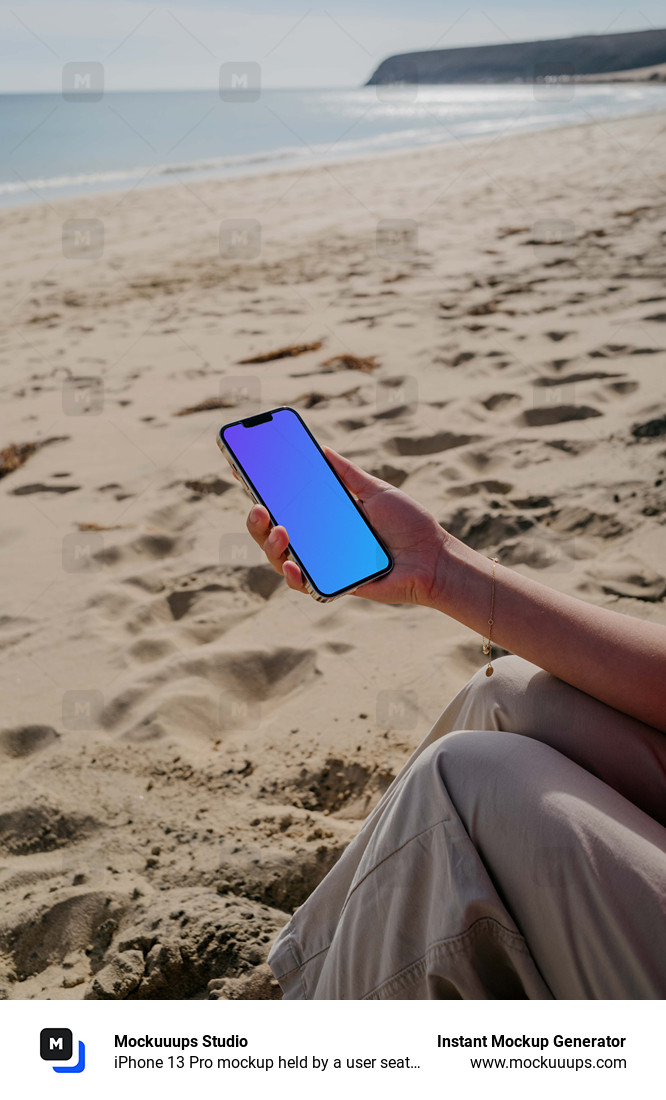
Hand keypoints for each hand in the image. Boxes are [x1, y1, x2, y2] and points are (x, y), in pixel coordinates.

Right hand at [245, 447, 446, 605]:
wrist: (432, 558)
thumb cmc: (408, 525)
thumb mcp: (375, 491)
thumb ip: (347, 474)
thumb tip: (321, 449)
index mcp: (324, 516)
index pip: (284, 503)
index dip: (259, 490)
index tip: (239, 470)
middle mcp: (317, 540)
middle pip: (271, 532)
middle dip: (256, 520)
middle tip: (257, 506)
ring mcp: (322, 563)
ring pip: (279, 558)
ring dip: (270, 544)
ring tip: (278, 530)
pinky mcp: (332, 585)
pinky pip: (303, 584)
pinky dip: (293, 574)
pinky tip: (292, 563)